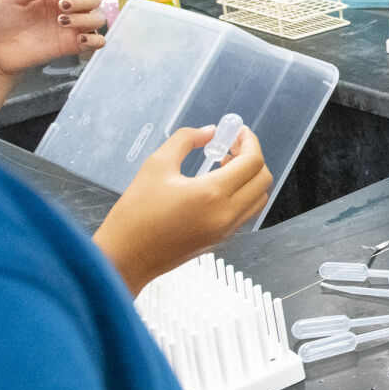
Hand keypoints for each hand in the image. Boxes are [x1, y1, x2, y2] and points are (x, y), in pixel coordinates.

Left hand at [0, 0, 105, 78]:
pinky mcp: (72, 46)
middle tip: (61, 6)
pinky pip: (98, 41)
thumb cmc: (1, 22)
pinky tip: (78, 39)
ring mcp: (71, 28)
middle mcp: (67, 9)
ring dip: (85, 18)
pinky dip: (95, 39)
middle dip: (82, 0)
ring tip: (62, 22)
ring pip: (98, 18)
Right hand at [94, 125, 271, 293]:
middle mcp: (226, 214)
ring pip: (258, 198)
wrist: (125, 258)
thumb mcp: (156, 165)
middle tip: (231, 146)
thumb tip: (209, 132)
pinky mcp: (221, 240)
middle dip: (253, 157)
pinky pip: (245, 213)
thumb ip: (186, 140)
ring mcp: (226, 231)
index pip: (253, 162)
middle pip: (263, 179)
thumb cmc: (135, 214)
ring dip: (250, 177)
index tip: (239, 132)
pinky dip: (243, 195)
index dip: (250, 141)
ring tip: (225, 165)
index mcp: (212, 194)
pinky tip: (218, 186)